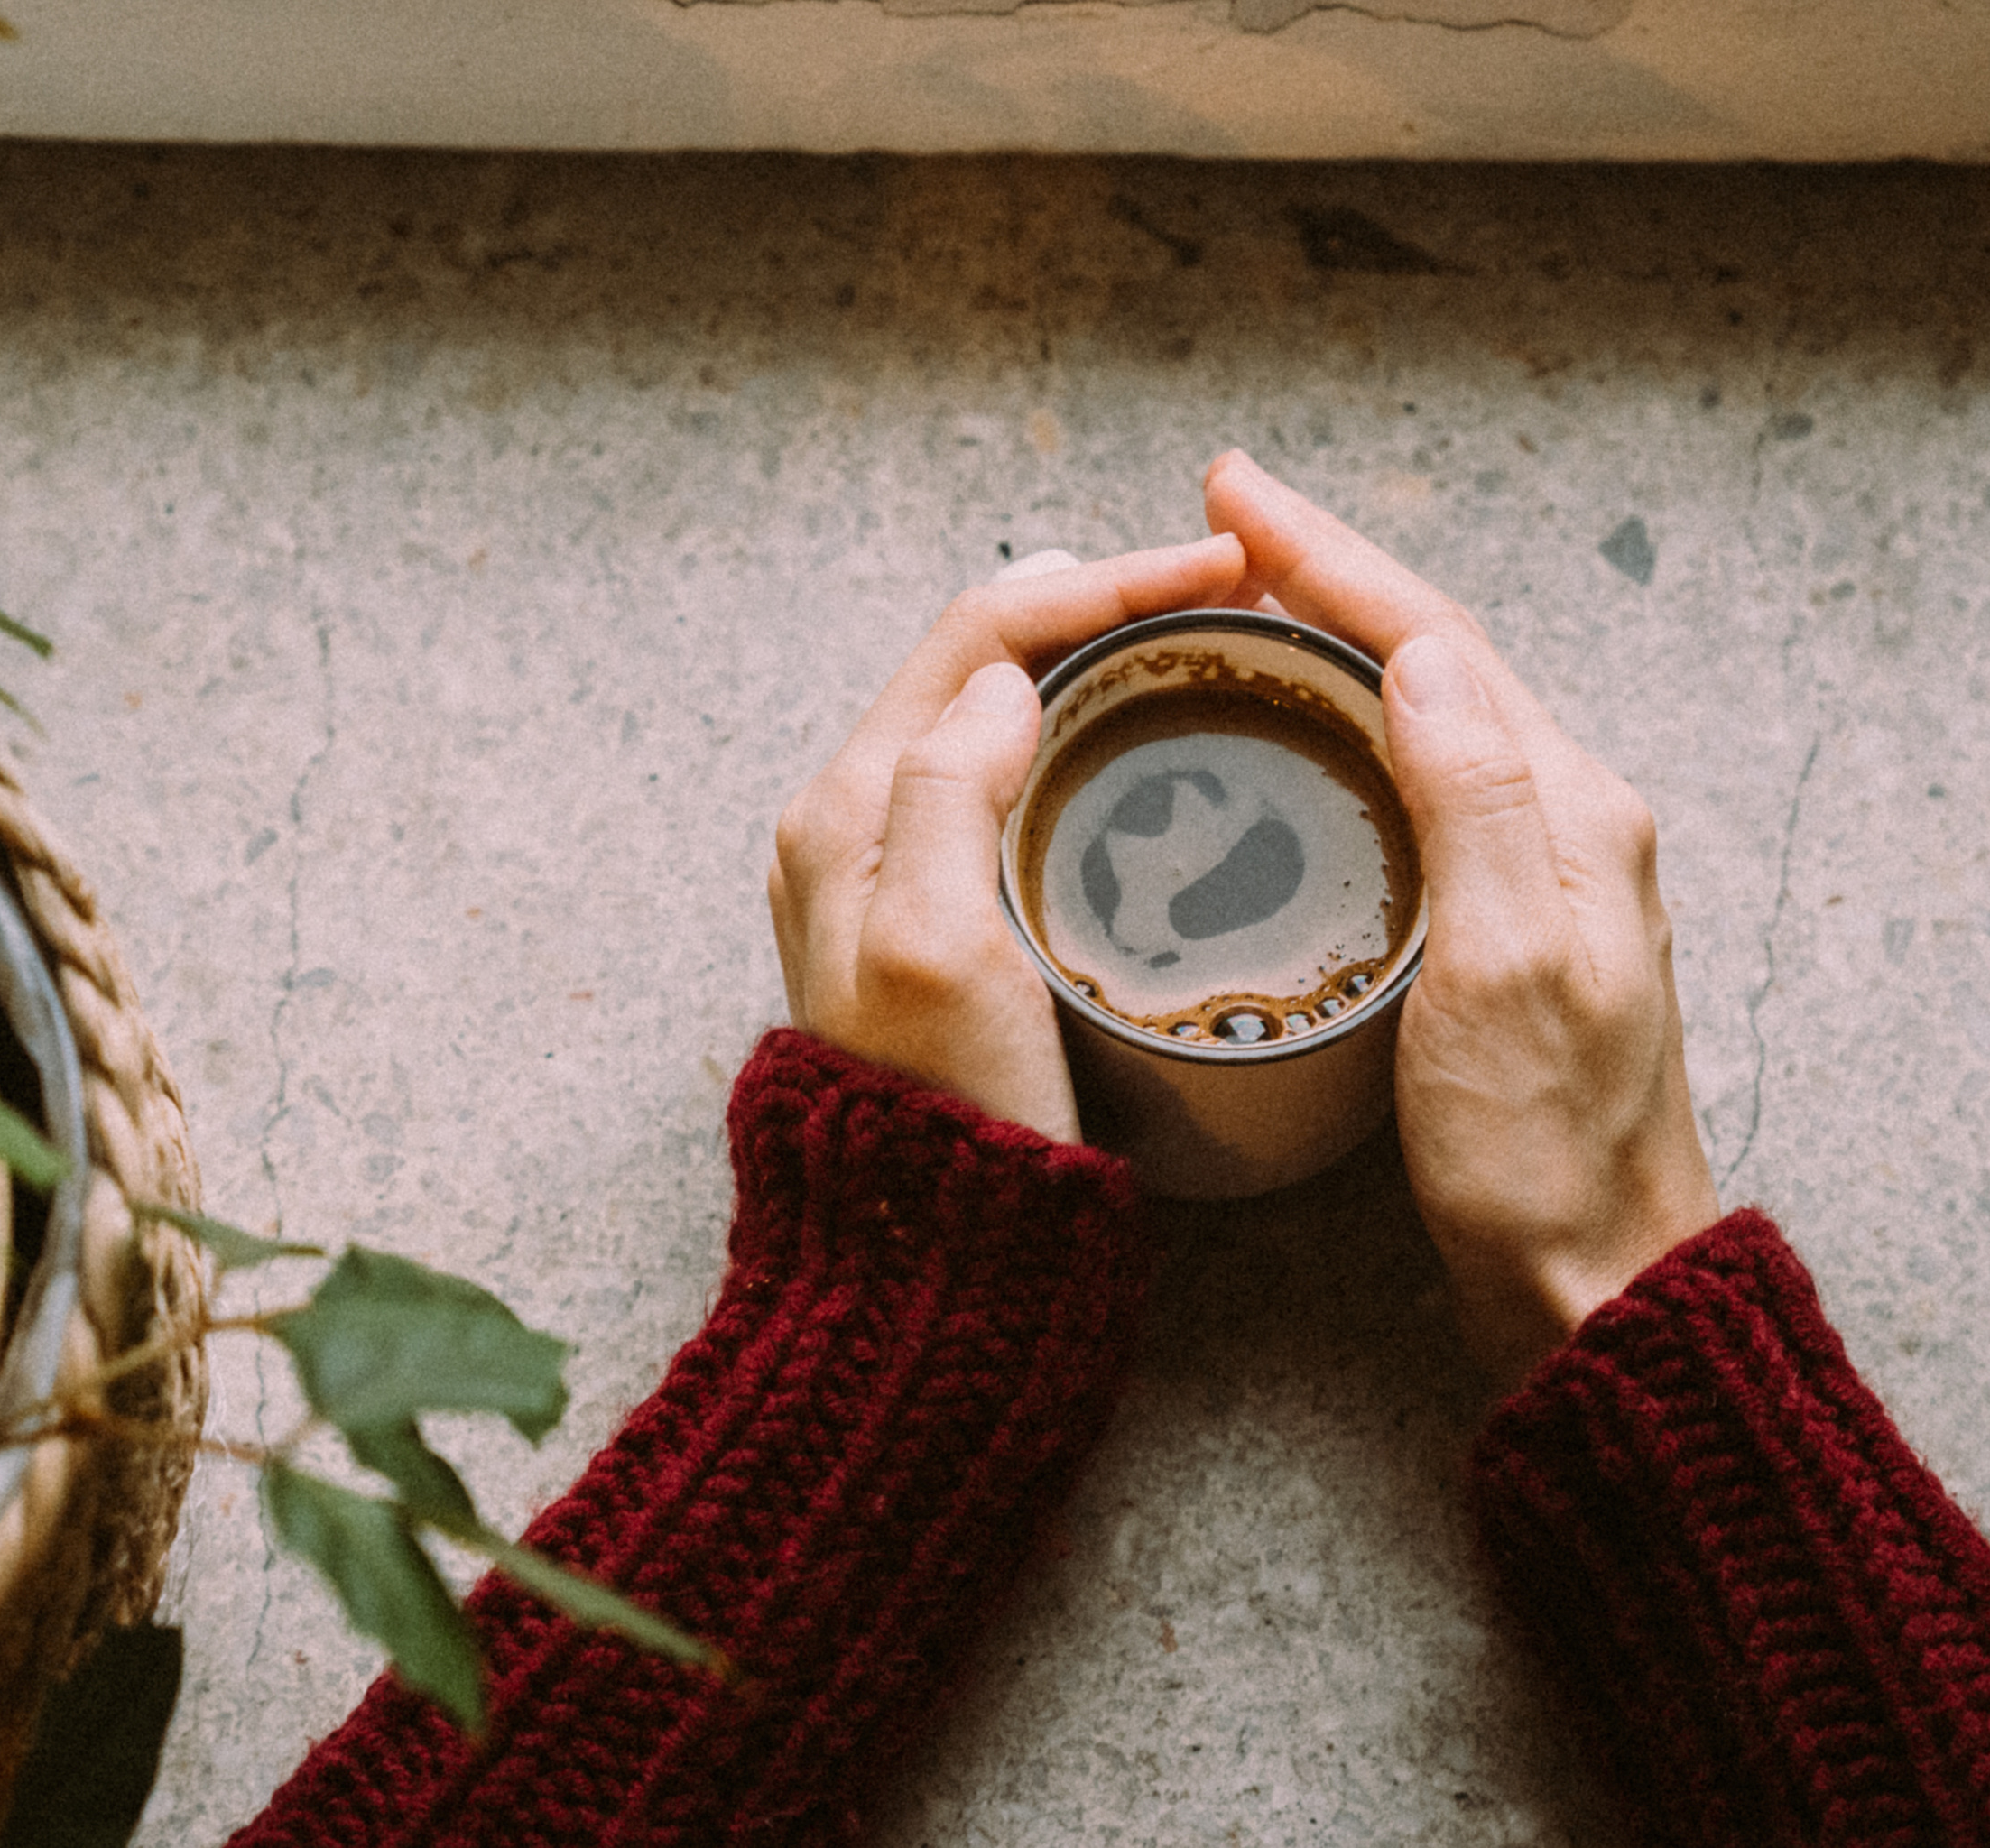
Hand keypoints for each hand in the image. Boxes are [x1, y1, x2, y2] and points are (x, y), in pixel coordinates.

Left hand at [770, 537, 1248, 1142]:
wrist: (931, 1255)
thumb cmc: (945, 1113)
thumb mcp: (936, 950)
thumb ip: (947, 794)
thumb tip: (1009, 678)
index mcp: (849, 809)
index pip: (979, 636)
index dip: (1104, 583)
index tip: (1223, 567)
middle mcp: (860, 824)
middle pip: (986, 662)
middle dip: (1104, 605)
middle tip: (1225, 592)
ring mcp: (900, 871)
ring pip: (1001, 718)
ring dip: (1096, 663)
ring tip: (1202, 642)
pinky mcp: (946, 918)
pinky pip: (1013, 785)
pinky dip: (1085, 738)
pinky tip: (1150, 744)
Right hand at [1204, 452, 1721, 1379]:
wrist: (1590, 1275)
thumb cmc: (1540, 1148)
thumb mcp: (1503, 970)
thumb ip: (1473, 803)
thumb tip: (1423, 654)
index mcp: (1568, 810)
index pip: (1436, 643)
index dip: (1328, 558)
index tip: (1233, 493)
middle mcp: (1562, 818)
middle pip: (1434, 656)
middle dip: (1326, 571)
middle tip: (1222, 514)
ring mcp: (1535, 868)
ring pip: (1423, 710)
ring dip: (1334, 634)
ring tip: (1240, 591)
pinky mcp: (1497, 919)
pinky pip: (1415, 777)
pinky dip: (1345, 722)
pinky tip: (1294, 727)